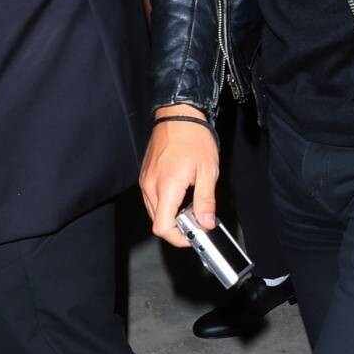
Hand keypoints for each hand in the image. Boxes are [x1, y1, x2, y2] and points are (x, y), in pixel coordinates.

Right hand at [140, 104, 218, 247]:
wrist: (179, 116)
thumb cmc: (194, 139)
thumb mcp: (208, 172)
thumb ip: (205, 201)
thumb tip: (206, 223)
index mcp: (166, 187)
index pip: (162, 227)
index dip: (178, 238)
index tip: (193, 235)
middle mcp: (150, 186)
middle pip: (158, 221)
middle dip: (177, 226)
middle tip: (197, 217)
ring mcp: (145, 180)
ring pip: (154, 211)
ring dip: (171, 214)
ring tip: (190, 202)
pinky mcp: (145, 175)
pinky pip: (152, 198)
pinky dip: (165, 202)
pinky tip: (181, 192)